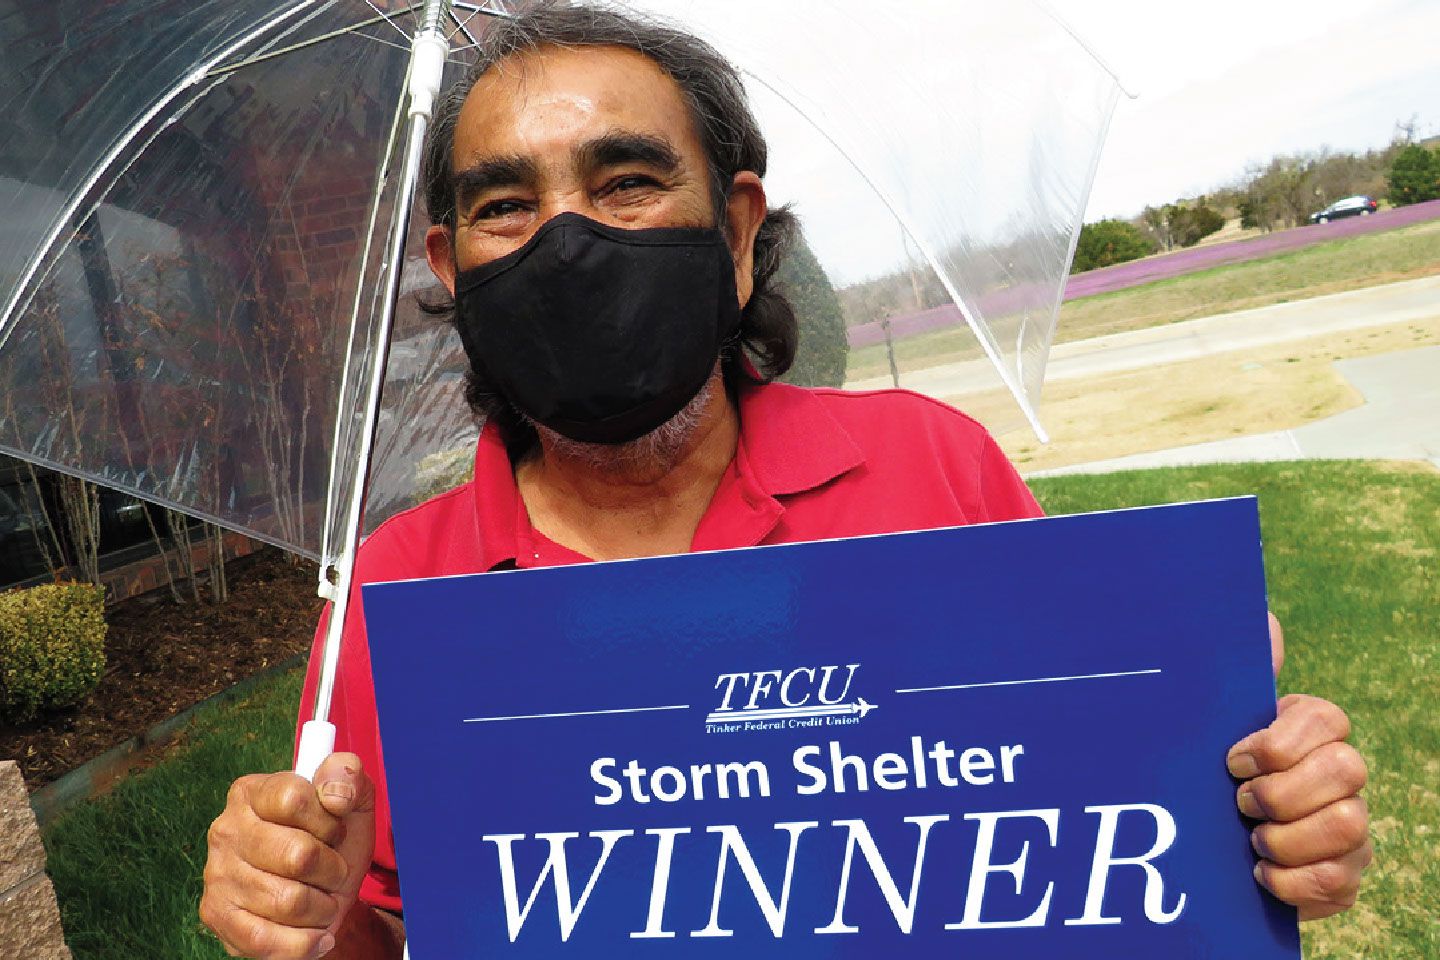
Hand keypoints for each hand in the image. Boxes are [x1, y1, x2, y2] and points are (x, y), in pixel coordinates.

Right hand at [201, 754, 375, 957]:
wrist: (323, 892)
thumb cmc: (335, 840)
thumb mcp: (353, 801)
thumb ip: (348, 776)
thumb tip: (336, 793)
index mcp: (252, 792)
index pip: (294, 798)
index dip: (328, 821)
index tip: (335, 831)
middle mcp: (225, 829)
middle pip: (298, 855)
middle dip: (332, 870)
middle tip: (334, 872)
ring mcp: (216, 875)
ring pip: (288, 901)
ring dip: (322, 908)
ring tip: (323, 900)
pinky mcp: (216, 916)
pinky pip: (265, 939)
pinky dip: (304, 943)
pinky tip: (317, 935)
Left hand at [1226, 615, 1371, 919]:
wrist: (1202, 839)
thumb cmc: (1205, 769)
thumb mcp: (1208, 718)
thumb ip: (1234, 670)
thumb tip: (1264, 623)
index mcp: (1310, 729)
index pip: (1326, 719)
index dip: (1277, 743)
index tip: (1231, 760)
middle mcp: (1341, 775)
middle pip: (1347, 771)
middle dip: (1282, 792)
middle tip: (1240, 802)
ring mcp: (1350, 826)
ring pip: (1349, 827)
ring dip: (1286, 838)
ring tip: (1250, 838)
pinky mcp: (1342, 875)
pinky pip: (1339, 883)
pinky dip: (1291, 882)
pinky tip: (1259, 873)